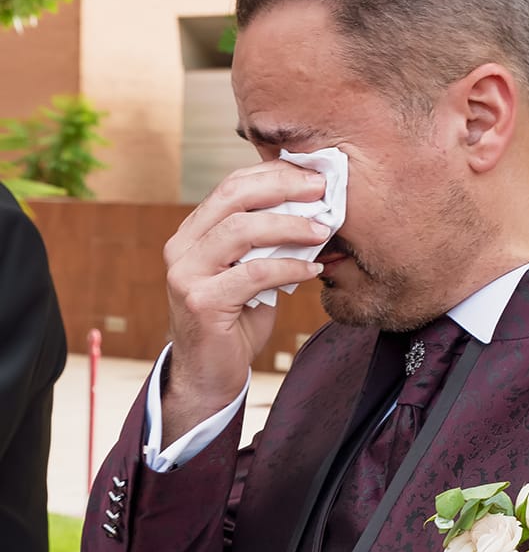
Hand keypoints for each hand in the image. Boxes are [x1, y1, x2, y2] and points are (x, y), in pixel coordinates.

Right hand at [162, 160, 332, 441]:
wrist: (210, 376)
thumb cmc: (235, 324)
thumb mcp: (253, 275)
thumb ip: (269, 245)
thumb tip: (315, 215)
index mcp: (192, 234)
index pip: (231, 187)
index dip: (272, 175)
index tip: (312, 175)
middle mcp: (182, 248)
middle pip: (233, 198)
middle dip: (282, 188)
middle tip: (321, 191)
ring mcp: (187, 274)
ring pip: (241, 231)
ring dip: (289, 226)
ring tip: (323, 229)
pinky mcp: (201, 302)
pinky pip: (253, 273)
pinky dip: (288, 267)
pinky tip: (313, 269)